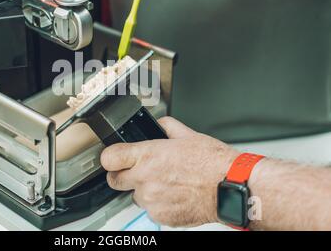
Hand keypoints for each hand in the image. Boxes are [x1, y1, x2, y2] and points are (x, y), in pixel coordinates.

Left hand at [100, 116, 239, 226]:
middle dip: (121, 175)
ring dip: (144, 190)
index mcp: (148, 156)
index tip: (114, 157)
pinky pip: (151, 210)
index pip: (109, 158)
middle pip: (114, 180)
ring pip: (135, 196)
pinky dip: (158, 203)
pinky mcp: (161, 216)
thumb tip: (159, 124)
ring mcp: (152, 200)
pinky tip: (174, 194)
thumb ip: (167, 127)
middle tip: (136, 171)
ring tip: (165, 182)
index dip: (110, 157)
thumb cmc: (212, 163)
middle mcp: (145, 179)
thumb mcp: (188, 135)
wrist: (230, 188)